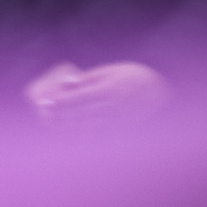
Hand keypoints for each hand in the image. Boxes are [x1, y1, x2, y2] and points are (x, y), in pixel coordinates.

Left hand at [24, 60, 170, 123]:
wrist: (163, 95)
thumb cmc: (135, 78)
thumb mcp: (112, 72)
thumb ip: (89, 79)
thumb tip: (66, 84)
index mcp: (110, 90)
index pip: (79, 97)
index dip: (60, 100)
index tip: (44, 100)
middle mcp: (113, 108)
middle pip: (79, 113)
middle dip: (59, 113)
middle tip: (43, 110)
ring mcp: (117, 121)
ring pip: (87, 126)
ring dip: (68, 124)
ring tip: (53, 120)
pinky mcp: (120, 131)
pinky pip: (97, 134)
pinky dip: (82, 132)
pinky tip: (72, 129)